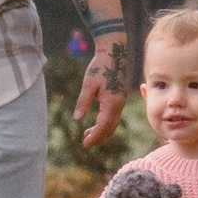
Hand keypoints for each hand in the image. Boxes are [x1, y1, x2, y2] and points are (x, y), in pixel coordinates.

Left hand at [74, 29, 126, 147]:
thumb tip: (77, 118)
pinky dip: (105, 123)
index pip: (103, 126)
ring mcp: (120, 102)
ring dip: (102, 131)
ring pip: (113, 123)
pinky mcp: (119, 98)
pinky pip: (114, 116)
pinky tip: (96, 122)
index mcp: (112, 103)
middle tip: (85, 143)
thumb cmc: (100, 67)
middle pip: (110, 128)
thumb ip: (83, 102)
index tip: (85, 144)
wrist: (114, 53)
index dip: (95, 136)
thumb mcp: (88, 84)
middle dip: (99, 137)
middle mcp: (119, 104)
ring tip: (87, 134)